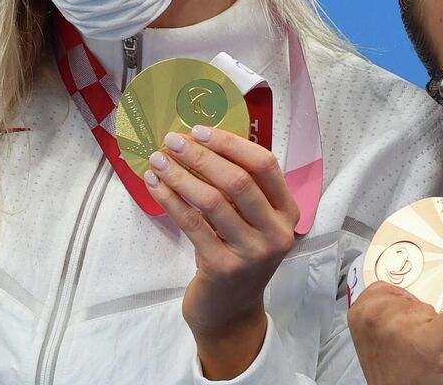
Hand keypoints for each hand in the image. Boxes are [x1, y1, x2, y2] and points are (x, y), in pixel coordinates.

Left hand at [144, 125, 299, 378]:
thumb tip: (200, 141)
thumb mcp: (250, 222)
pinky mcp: (223, 267)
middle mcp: (276, 232)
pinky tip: (155, 184)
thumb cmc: (237, 255)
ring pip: (212, 200)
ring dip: (180, 175)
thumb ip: (239, 188)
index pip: (265, 165)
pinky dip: (170, 199)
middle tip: (172, 140)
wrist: (230, 313)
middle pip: (239, 181)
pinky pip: (191, 223)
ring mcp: (252, 252)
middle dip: (201, 156)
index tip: (200, 130)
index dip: (231, 144)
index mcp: (287, 213)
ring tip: (158, 160)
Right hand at [349, 282, 442, 384]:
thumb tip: (424, 298)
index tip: (396, 327)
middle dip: (415, 318)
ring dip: (432, 327)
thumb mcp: (374, 338)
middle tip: (407, 346)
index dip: (397, 306)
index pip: (386, 289)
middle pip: (410, 299)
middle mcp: (376, 317)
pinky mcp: (430, 341)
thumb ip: (385, 311)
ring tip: (419, 352)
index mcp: (359, 313)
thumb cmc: (389, 370)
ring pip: (431, 309)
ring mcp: (403, 328)